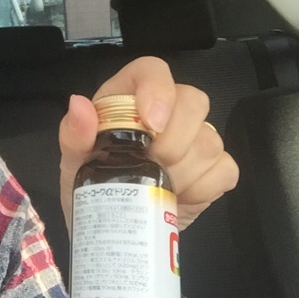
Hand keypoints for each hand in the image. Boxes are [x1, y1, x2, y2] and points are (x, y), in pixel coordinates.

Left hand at [58, 56, 238, 231]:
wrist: (112, 227)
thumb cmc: (92, 184)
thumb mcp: (74, 161)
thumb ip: (74, 133)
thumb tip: (79, 105)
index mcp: (129, 97)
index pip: (153, 70)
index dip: (158, 90)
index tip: (152, 123)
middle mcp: (167, 111)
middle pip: (193, 101)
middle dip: (173, 141)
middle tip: (150, 166)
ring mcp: (195, 139)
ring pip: (209, 140)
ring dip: (183, 172)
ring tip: (157, 187)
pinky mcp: (213, 169)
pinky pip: (224, 170)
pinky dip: (202, 188)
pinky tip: (178, 197)